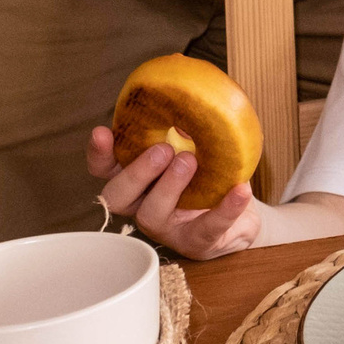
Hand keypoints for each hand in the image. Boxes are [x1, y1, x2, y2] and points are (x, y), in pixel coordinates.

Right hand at [87, 124, 262, 259]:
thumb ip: (185, 131)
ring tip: (191, 161)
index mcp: (139, 179)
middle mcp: (144, 205)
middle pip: (118, 196)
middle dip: (136, 171)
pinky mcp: (196, 241)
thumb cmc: (211, 179)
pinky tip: (240, 190)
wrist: (243, 217)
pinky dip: (226, 208)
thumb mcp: (197, 149)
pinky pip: (208, 228)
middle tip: (162, 150)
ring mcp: (167, 227)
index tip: (102, 132)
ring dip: (169, 186)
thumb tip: (186, 102)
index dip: (99, 154)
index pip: (106, 170)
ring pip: (152, 214)